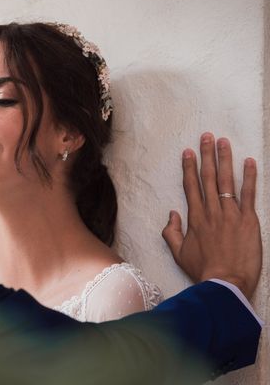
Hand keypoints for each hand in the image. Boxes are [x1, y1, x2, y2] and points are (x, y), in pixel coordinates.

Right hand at [162, 133, 261, 299]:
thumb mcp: (179, 253)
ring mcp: (231, 214)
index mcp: (195, 218)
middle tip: (206, 137)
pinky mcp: (248, 220)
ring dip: (225, 159)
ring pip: (226, 181)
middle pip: (208, 177)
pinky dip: (249, 177)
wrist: (225, 283)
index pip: (191, 186)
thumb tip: (172, 214)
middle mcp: (212, 211)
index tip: (188, 151)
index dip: (189, 167)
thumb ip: (171, 232)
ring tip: (224, 142)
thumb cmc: (203, 270)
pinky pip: (249, 194)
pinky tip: (249, 162)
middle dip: (206, 155)